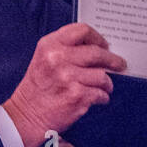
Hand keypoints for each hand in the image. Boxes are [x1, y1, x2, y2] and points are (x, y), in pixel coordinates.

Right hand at [2, 23, 126, 146]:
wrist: (26, 115)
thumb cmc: (38, 87)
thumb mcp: (44, 58)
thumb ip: (66, 48)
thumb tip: (99, 47)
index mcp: (50, 45)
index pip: (82, 30)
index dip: (97, 37)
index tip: (105, 45)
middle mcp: (58, 58)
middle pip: (97, 52)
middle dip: (113, 59)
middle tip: (120, 64)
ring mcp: (68, 77)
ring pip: (102, 75)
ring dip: (107, 83)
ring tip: (105, 86)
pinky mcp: (76, 96)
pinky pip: (101, 93)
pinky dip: (103, 97)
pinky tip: (98, 98)